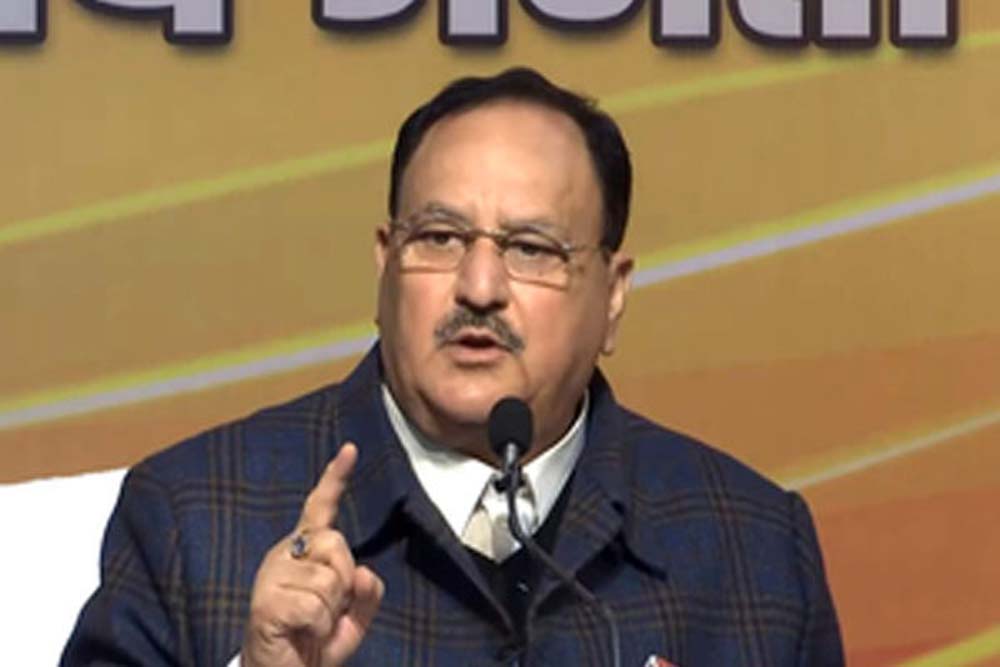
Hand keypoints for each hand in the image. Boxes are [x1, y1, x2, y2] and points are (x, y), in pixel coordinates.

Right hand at [242, 443, 383, 666]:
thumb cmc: (314, 646)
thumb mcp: (353, 619)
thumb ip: (366, 593)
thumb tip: (364, 572)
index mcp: (304, 552)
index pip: (319, 508)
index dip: (335, 478)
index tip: (350, 449)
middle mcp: (284, 555)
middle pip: (336, 544)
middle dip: (344, 582)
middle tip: (327, 612)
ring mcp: (271, 577)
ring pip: (329, 579)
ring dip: (331, 612)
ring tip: (311, 626)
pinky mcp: (265, 602)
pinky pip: (316, 607)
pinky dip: (319, 627)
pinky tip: (302, 634)